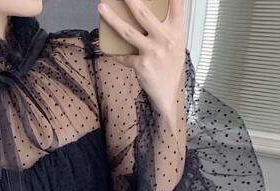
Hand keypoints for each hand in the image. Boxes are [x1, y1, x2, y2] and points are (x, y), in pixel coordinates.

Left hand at [97, 0, 186, 119]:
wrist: (169, 93)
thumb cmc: (171, 66)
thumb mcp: (176, 43)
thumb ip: (166, 26)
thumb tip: (144, 12)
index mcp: (176, 31)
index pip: (177, 4)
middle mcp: (165, 39)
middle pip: (144, 14)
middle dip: (130, 0)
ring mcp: (152, 52)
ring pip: (127, 31)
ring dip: (112, 19)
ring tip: (102, 8)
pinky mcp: (141, 65)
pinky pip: (123, 56)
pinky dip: (115, 53)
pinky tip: (108, 49)